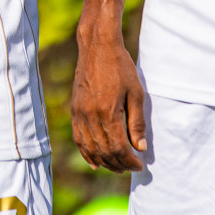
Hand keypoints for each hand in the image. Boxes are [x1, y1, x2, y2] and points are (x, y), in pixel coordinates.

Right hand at [71, 32, 147, 172]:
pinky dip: (86, 152)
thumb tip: (140, 148)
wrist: (97, 47)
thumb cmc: (120, 67)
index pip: (118, 148)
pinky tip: (95, 162)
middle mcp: (90, 115)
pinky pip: (78, 137)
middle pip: (103, 151)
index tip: (140, 165)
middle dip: (118, 164)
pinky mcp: (74, 109)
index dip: (129, 161)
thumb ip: (137, 123)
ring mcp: (79, 113)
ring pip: (89, 148)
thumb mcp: (136, 93)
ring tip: (116, 167)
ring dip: (103, 162)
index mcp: (107, 112)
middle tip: (131, 167)